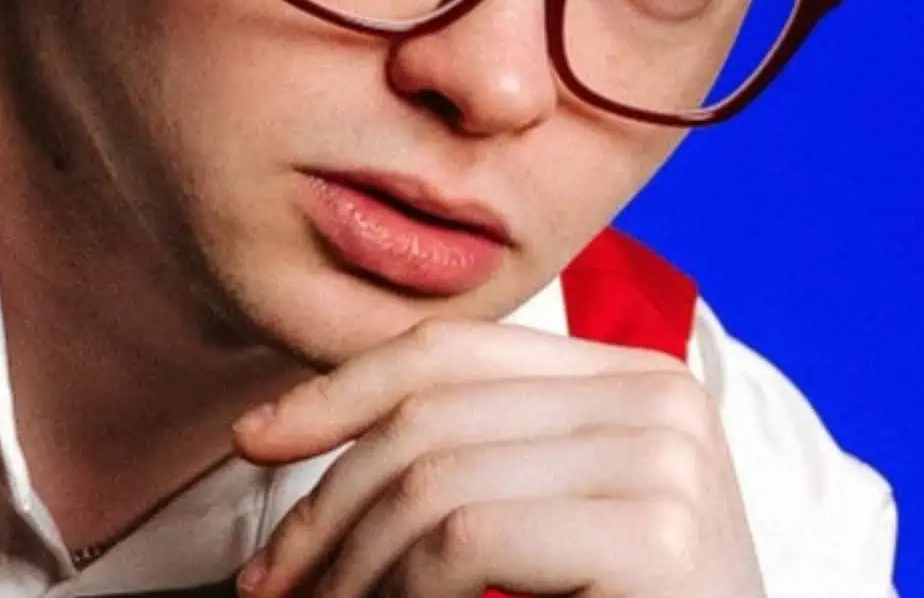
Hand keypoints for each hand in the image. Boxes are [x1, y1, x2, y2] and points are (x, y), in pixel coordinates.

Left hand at [229, 318, 765, 597]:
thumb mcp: (538, 522)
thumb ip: (467, 458)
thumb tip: (285, 429)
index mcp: (635, 378)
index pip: (454, 350)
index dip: (338, 388)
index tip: (255, 440)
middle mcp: (663, 398)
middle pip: (431, 414)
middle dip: (324, 504)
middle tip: (273, 587)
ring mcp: (668, 461)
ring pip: (434, 480)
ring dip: (353, 566)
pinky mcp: (659, 535)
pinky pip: (470, 539)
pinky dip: (407, 595)